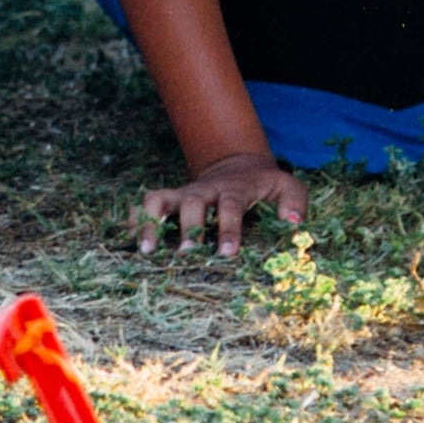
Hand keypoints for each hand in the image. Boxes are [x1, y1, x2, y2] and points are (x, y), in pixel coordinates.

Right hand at [136, 151, 307, 257]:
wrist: (239, 167)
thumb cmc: (264, 185)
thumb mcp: (286, 187)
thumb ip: (295, 202)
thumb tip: (293, 222)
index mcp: (234, 189)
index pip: (231, 206)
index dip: (228, 229)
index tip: (226, 254)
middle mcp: (204, 191)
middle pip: (192, 202)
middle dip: (189, 227)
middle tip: (186, 255)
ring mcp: (182, 194)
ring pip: (159, 199)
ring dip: (150, 221)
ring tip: (146, 250)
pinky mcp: (168, 200)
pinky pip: (143, 205)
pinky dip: (133, 219)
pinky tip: (128, 240)